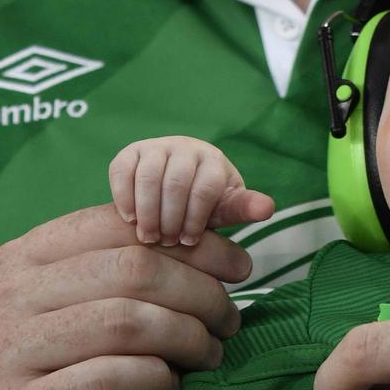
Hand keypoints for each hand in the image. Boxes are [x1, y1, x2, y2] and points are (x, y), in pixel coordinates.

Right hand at [0, 203, 253, 389]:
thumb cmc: (35, 373)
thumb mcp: (59, 308)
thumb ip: (113, 270)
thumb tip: (204, 230)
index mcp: (23, 258)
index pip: (123, 226)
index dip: (194, 240)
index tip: (238, 264)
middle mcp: (10, 296)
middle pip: (134, 270)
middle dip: (202, 291)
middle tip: (231, 320)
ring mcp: (9, 352)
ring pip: (127, 322)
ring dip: (189, 338)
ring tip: (211, 354)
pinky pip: (111, 380)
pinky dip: (155, 380)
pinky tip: (168, 387)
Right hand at [109, 136, 274, 245]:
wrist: (175, 191)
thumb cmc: (204, 205)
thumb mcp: (225, 208)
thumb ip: (243, 208)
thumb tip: (267, 208)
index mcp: (214, 161)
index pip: (206, 187)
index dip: (196, 218)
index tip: (189, 242)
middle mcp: (186, 147)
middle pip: (175, 182)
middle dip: (170, 218)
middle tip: (166, 243)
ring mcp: (157, 147)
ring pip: (148, 177)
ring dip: (147, 211)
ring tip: (149, 236)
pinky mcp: (130, 153)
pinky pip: (122, 171)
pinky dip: (124, 197)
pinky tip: (130, 219)